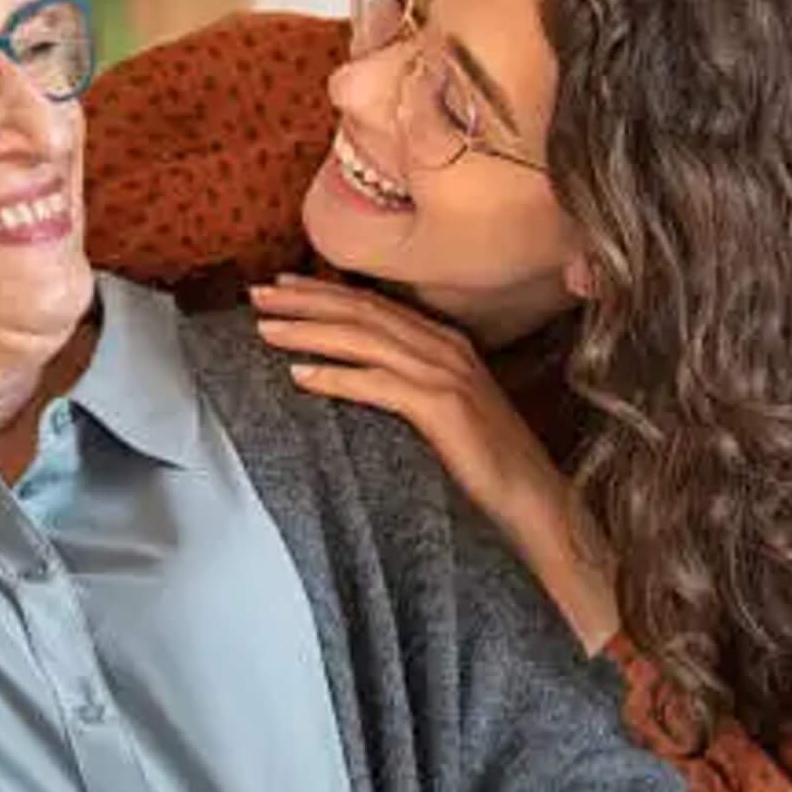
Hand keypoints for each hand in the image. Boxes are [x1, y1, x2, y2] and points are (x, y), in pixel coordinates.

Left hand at [252, 275, 619, 651]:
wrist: (536, 504)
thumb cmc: (487, 466)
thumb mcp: (445, 413)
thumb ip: (408, 386)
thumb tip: (354, 376)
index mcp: (445, 343)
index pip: (373, 305)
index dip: (323, 292)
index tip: (280, 287)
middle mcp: (445, 348)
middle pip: (361, 311)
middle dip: (304, 300)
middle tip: (256, 296)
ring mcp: (446, 374)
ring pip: (363, 338)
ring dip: (308, 330)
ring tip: (265, 330)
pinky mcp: (443, 407)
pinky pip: (377, 384)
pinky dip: (335, 377)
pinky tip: (298, 376)